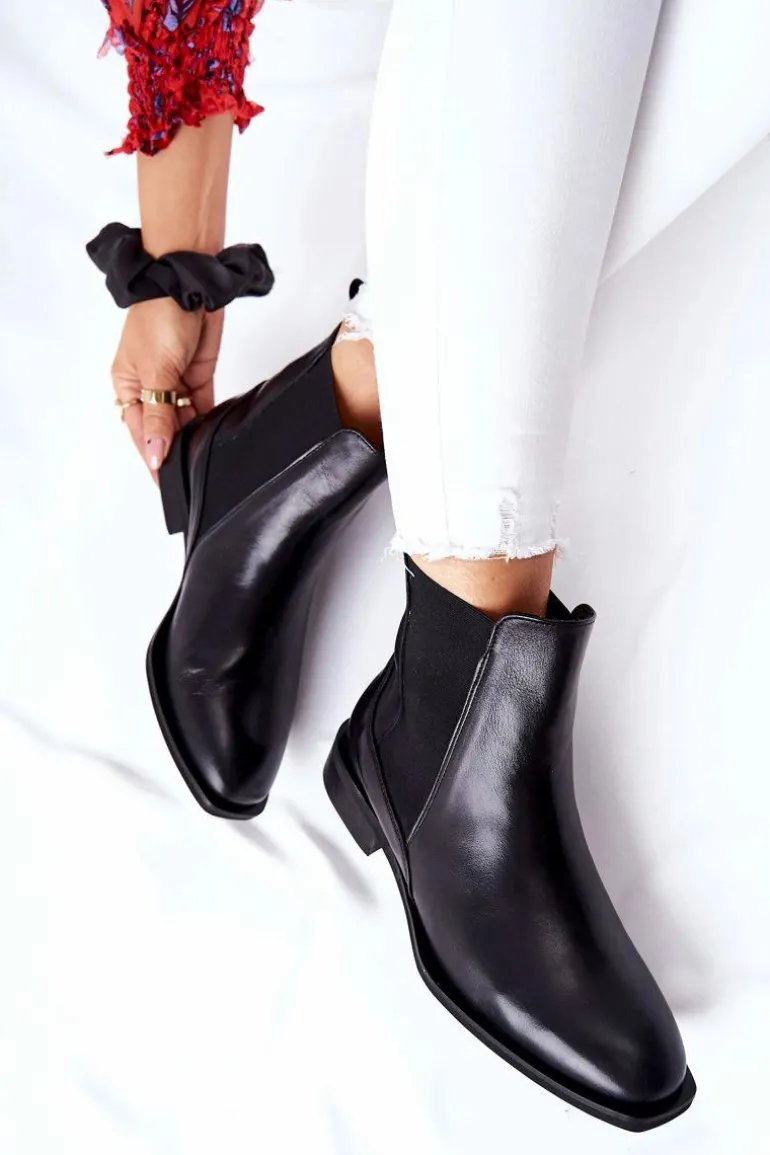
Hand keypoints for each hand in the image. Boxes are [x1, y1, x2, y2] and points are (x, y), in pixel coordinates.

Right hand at [111, 297, 223, 476]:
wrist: (189, 281)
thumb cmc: (160, 317)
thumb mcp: (156, 372)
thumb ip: (158, 416)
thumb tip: (154, 453)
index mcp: (127, 386)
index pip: (141, 432)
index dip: (153, 456)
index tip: (165, 481)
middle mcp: (149, 387)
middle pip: (163, 428)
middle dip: (175, 448)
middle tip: (190, 475)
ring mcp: (174, 381)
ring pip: (184, 419)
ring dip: (193, 435)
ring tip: (204, 458)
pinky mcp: (198, 375)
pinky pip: (201, 406)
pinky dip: (207, 419)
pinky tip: (213, 435)